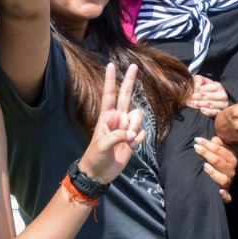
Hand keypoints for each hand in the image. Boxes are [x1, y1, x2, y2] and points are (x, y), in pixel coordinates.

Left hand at [77, 63, 146, 184]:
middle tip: (133, 65)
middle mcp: (117, 118)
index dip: (110, 80)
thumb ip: (118, 136)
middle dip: (129, 81)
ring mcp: (126, 127)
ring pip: (138, 116)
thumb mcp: (102, 145)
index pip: (109, 94)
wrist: (99, 174)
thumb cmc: (95, 157)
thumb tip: (133, 133)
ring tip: (127, 140)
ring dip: (135, 126)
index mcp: (106, 117)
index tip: (110, 65)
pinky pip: (142, 132)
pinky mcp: (133, 138)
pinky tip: (131, 147)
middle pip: (126, 95)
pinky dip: (138, 139)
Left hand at [187, 75, 230, 117]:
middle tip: (189, 99)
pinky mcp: (221, 112)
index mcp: (218, 86)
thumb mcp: (203, 81)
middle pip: (206, 97)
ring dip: (199, 104)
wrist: (215, 98)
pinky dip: (207, 111)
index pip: (204, 89)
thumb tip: (196, 86)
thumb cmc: (207, 89)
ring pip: (210, 104)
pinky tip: (201, 109)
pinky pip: (214, 112)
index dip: (195, 91)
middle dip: (196, 98)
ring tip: (192, 104)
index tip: (190, 93)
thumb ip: (198, 79)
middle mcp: (222, 95)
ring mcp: (223, 104)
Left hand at [193, 136, 237, 203]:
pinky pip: (227, 197)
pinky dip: (225, 195)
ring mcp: (228, 182)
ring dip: (214, 173)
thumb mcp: (219, 151)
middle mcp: (231, 170)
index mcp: (231, 158)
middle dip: (207, 154)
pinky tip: (220, 192)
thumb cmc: (217, 162)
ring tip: (204, 166)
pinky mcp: (226, 194)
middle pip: (220, 162)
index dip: (208, 144)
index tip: (197, 140)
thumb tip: (213, 139)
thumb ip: (217, 144)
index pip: (220, 150)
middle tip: (196, 148)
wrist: (220, 179)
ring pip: (223, 178)